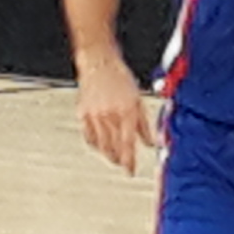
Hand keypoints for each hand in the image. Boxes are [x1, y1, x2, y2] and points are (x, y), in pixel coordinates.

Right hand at [76, 51, 151, 170]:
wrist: (98, 62)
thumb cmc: (120, 76)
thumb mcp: (138, 99)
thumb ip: (144, 123)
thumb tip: (151, 141)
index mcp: (125, 112)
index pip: (127, 143)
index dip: (129, 160)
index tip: (130, 170)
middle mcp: (109, 116)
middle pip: (113, 147)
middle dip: (119, 159)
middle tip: (123, 165)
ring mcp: (94, 116)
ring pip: (100, 144)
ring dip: (107, 154)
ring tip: (114, 158)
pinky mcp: (82, 113)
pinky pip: (88, 136)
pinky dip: (94, 144)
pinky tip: (99, 146)